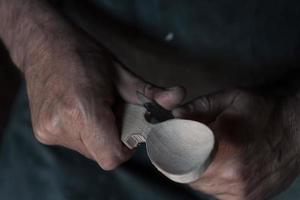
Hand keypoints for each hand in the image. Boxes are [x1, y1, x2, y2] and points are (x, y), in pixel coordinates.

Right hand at [24, 31, 184, 169]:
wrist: (43, 45)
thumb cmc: (84, 55)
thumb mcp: (121, 73)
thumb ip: (149, 94)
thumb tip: (179, 97)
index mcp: (82, 110)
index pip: (112, 157)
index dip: (126, 147)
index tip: (130, 129)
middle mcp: (62, 125)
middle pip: (102, 154)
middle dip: (114, 138)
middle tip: (112, 113)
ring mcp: (49, 131)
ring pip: (89, 150)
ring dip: (99, 135)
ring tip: (95, 109)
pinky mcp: (42, 132)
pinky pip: (74, 143)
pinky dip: (84, 132)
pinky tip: (80, 111)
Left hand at [174, 88, 299, 199]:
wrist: (298, 130)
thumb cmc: (264, 110)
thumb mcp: (231, 98)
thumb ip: (198, 107)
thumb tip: (174, 115)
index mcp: (226, 147)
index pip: (178, 157)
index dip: (167, 150)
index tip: (164, 141)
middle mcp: (232, 175)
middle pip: (185, 174)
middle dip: (179, 158)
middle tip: (184, 143)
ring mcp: (239, 191)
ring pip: (198, 185)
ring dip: (193, 169)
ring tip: (204, 151)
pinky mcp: (246, 199)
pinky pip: (214, 191)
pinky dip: (209, 178)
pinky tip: (217, 163)